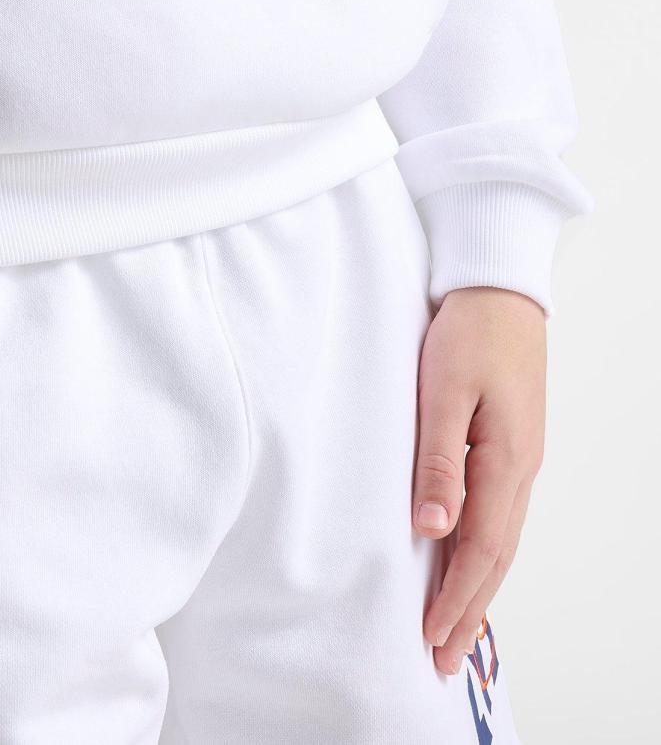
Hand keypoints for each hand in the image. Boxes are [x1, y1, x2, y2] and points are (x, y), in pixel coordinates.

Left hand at [413, 286, 546, 674]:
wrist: (498, 289)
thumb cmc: (469, 332)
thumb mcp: (444, 392)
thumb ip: (437, 460)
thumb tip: (432, 528)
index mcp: (505, 462)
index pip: (481, 549)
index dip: (456, 598)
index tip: (431, 639)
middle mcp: (518, 470)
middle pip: (495, 558)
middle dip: (468, 611)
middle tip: (441, 661)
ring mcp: (516, 461)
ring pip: (498, 541)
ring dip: (475, 587)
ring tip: (452, 629)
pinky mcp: (506, 447)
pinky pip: (496, 516)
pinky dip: (481, 553)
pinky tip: (464, 564)